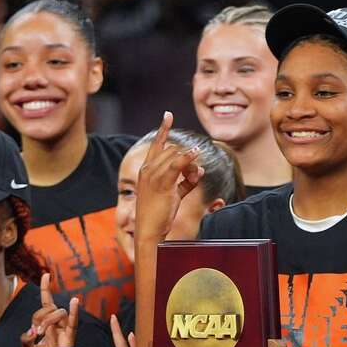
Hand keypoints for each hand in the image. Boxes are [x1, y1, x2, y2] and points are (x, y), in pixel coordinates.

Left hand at [21, 274, 78, 346]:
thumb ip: (25, 340)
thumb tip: (31, 332)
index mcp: (47, 325)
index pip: (47, 303)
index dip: (46, 289)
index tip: (46, 275)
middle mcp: (58, 325)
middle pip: (50, 307)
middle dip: (40, 315)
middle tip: (35, 331)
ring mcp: (65, 331)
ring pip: (59, 312)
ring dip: (48, 319)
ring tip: (42, 333)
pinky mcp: (70, 339)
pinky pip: (73, 324)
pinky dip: (74, 312)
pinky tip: (75, 301)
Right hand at [135, 111, 203, 246]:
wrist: (149, 231)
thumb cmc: (159, 215)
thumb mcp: (174, 196)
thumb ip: (186, 182)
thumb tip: (199, 170)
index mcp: (147, 171)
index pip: (156, 144)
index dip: (163, 129)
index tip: (168, 115)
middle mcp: (148, 170)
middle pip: (172, 151)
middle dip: (186, 158)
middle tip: (194, 174)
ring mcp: (153, 175)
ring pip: (176, 156)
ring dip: (190, 164)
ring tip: (194, 176)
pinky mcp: (162, 183)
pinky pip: (177, 164)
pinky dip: (188, 157)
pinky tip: (195, 154)